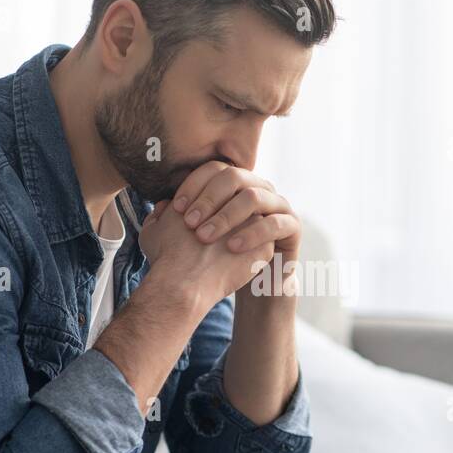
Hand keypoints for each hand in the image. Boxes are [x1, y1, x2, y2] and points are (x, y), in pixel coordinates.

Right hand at [138, 196, 274, 307]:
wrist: (184, 282)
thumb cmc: (166, 257)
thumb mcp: (153, 230)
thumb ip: (160, 213)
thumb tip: (166, 206)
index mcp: (209, 193)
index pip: (217, 188)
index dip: (207, 207)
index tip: (200, 225)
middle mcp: (236, 203)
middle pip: (239, 204)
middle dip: (229, 219)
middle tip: (214, 241)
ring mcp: (254, 224)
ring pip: (254, 224)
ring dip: (243, 234)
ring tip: (223, 254)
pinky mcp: (264, 247)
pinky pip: (262, 247)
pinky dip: (251, 256)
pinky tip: (235, 265)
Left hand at [169, 161, 301, 260]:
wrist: (252, 283)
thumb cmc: (220, 258)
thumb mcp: (193, 239)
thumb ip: (176, 222)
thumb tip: (160, 206)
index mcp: (236, 185)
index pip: (213, 169)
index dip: (193, 185)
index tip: (176, 210)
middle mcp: (258, 187)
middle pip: (234, 176)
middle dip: (208, 199)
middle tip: (190, 224)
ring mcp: (278, 204)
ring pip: (255, 197)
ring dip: (227, 215)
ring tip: (206, 237)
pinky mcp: (292, 226)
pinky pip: (274, 223)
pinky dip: (252, 233)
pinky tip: (232, 247)